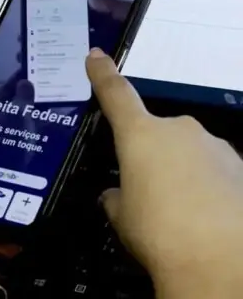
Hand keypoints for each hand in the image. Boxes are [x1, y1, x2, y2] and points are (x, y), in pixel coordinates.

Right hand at [86, 49, 242, 298]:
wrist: (223, 263)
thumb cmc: (158, 232)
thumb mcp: (121, 217)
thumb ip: (116, 197)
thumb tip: (115, 195)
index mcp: (140, 135)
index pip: (116, 95)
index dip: (102, 74)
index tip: (96, 55)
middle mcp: (180, 131)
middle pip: (159, 135)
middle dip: (154, 157)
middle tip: (149, 195)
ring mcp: (217, 148)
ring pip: (192, 155)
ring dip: (184, 175)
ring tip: (183, 216)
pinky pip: (218, 174)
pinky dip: (211, 191)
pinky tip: (209, 222)